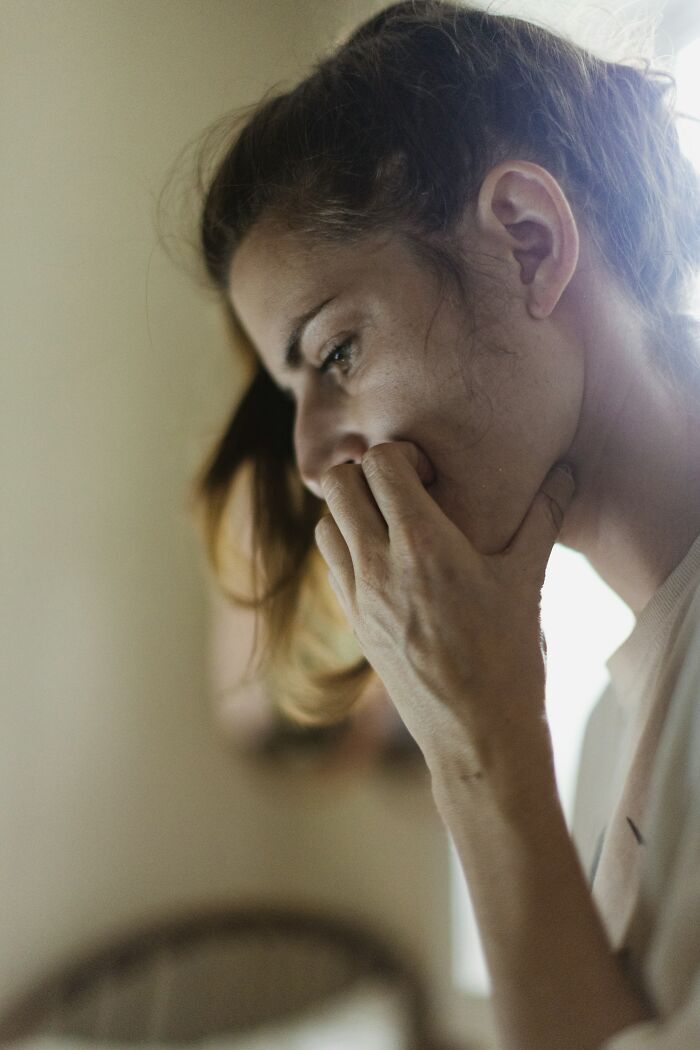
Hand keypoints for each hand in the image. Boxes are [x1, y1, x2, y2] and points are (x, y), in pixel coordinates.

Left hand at [314, 442, 574, 774]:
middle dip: (365, 473)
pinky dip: (347, 549)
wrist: (476, 735)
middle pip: (337, 485)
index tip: (429, 474)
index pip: (378, 463)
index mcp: (423, 546)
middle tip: (403, 490)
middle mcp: (378, 566)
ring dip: (349, 511)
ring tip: (390, 523)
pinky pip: (331, 566)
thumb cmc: (509, 658)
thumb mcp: (528, 582)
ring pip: (324, 525)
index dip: (400, 454)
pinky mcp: (353, 625)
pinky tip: (386, 563)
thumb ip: (544, 518)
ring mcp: (358, 597)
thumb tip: (567, 472)